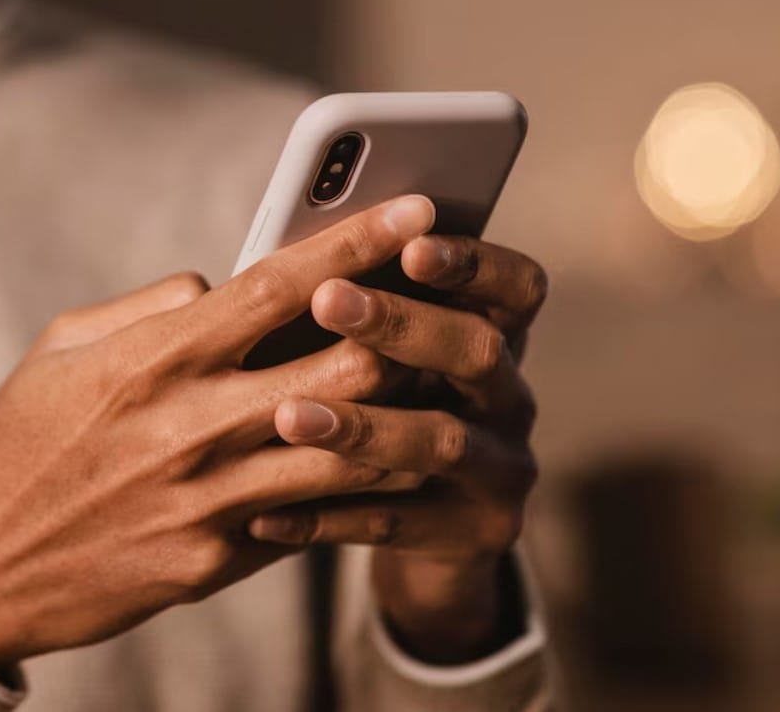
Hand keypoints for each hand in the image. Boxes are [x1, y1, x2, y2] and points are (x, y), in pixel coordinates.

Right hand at [0, 196, 437, 673]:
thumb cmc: (13, 445)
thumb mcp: (60, 350)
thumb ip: (150, 308)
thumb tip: (222, 284)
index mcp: (153, 358)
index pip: (281, 285)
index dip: (359, 242)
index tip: (420, 209)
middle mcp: (192, 425)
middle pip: (347, 363)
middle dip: (407, 326)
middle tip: (444, 303)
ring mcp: (211, 500)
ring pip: (354, 446)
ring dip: (403, 411)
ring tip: (439, 383)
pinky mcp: (217, 561)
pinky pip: (313, 515)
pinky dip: (354, 483)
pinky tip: (386, 461)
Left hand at [247, 233, 547, 662]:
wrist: (426, 535)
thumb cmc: (378, 406)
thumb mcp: (375, 353)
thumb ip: (347, 307)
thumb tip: (270, 256)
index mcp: (493, 334)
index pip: (515, 286)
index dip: (472, 262)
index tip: (411, 244)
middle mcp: (509, 398)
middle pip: (479, 350)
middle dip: (403, 324)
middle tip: (328, 300)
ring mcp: (501, 470)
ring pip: (440, 442)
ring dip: (363, 425)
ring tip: (288, 415)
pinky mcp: (476, 535)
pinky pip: (397, 524)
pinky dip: (328, 517)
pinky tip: (264, 515)